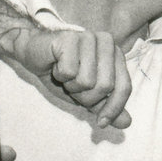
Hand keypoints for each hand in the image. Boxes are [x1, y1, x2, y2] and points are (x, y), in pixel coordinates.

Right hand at [15, 27, 132, 128]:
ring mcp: (88, 37)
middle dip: (86, 97)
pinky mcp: (69, 38)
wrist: (34, 54)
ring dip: (71, 86)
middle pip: (105, 86)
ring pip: (87, 81)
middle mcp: (106, 42)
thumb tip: (127, 123)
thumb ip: (106, 106)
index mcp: (116, 53)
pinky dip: (60, 76)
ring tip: (65, 76)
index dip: (114, 108)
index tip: (101, 122)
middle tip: (74, 87)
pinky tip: (56, 66)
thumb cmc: (62, 74)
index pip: (124, 87)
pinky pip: (69, 72)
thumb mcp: (86, 95)